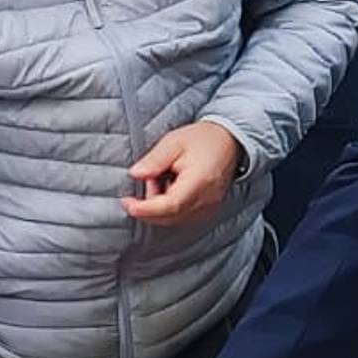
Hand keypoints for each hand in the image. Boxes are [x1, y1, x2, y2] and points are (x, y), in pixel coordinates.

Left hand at [122, 121, 242, 227]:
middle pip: (170, 216)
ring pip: (174, 218)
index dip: (146, 209)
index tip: (128, 204)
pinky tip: (172, 186)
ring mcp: (209, 207)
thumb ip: (154, 160)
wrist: (230, 141)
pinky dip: (170, 207)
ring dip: (160, 205)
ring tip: (163, 177)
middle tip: (149, 178)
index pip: (170, 206)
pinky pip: (183, 216)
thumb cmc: (203, 139)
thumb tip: (135, 174)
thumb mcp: (174, 142)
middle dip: (150, 204)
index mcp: (199, 182)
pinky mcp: (208, 210)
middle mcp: (207, 200)